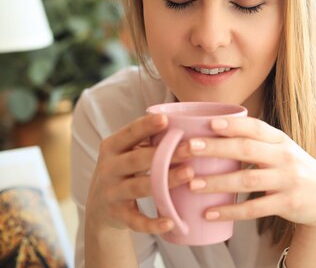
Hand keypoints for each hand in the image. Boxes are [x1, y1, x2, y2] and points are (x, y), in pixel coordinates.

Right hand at [85, 114, 194, 233]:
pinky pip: (136, 221)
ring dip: (165, 180)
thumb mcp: (128, 151)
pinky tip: (171, 221)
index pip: (129, 133)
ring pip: (139, 186)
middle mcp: (109, 168)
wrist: (99, 207)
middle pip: (138, 159)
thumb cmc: (125, 169)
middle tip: (190, 148)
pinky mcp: (118, 215)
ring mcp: (112, 193)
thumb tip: (186, 122)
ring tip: (189, 174)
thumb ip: (148, 139)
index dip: (146, 126)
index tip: (165, 118)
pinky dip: (153, 223)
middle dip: (165, 153)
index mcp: (112, 147)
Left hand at [185, 117, 315, 228]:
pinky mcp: (287, 204)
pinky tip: (211, 213)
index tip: (209, 124)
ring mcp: (288, 181)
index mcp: (281, 141)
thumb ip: (256, 142)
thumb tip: (214, 131)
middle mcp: (285, 157)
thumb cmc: (293, 171)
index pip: (256, 127)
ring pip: (248, 180)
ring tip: (192, 184)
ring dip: (218, 182)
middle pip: (247, 149)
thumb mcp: (281, 151)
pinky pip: (254, 208)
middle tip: (189, 148)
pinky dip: (231, 211)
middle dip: (216, 148)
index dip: (233, 124)